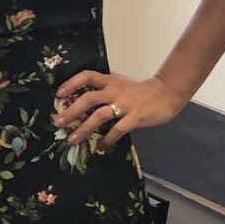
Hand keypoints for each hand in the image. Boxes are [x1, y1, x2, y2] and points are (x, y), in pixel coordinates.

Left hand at [52, 71, 188, 151]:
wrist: (166, 92)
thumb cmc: (139, 91)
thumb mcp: (119, 84)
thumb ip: (103, 90)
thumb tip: (80, 101)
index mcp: (109, 81)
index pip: (86, 76)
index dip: (71, 84)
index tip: (58, 94)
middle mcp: (114, 91)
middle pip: (88, 99)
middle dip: (71, 111)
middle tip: (58, 122)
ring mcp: (125, 104)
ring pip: (99, 115)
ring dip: (84, 128)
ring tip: (72, 139)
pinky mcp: (135, 117)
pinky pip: (118, 129)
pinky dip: (108, 139)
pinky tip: (101, 147)